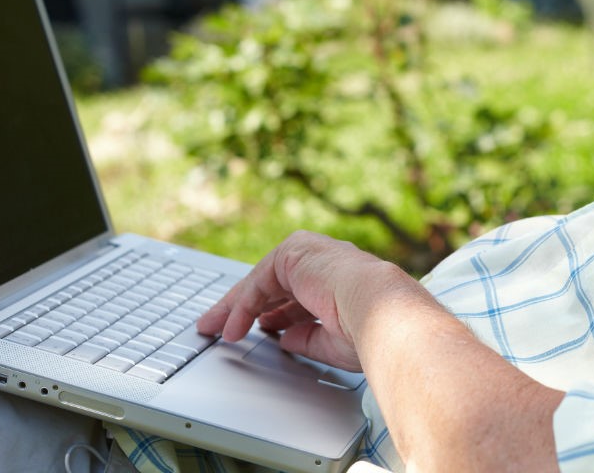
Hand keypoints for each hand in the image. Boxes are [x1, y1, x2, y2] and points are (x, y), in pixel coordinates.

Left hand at [196, 231, 408, 371]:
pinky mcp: (293, 253)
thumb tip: (285, 339)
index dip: (276, 312)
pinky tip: (230, 326)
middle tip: (223, 327)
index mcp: (340, 279)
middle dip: (246, 307)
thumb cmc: (370, 328)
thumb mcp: (333, 339)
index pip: (299, 293)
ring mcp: (309, 253)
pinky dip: (241, 305)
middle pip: (274, 283)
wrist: (380, 308)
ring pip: (261, 280)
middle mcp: (324, 261)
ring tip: (213, 328)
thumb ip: (307, 337)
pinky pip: (258, 282)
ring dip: (235, 306)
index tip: (261, 328)